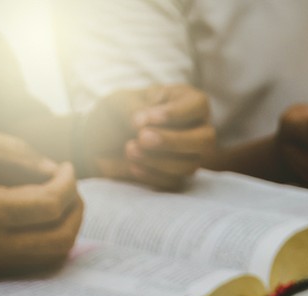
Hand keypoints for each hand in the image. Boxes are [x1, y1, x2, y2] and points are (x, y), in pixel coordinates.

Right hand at [0, 126, 82, 274]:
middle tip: (69, 183)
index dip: (68, 183)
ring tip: (61, 197)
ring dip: (69, 225)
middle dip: (76, 207)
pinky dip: (53, 238)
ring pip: (54, 254)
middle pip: (61, 237)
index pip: (49, 204)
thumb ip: (14, 150)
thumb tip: (54, 170)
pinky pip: (39, 261)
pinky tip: (44, 214)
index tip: (66, 166)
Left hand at [81, 84, 214, 190]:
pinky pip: (174, 182)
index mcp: (188, 102)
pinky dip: (152, 175)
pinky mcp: (178, 176)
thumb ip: (133, 108)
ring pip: (190, 165)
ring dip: (159, 160)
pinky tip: (132, 165)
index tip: (142, 118)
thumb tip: (142, 125)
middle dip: (173, 141)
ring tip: (129, 149)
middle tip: (142, 137)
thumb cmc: (119, 112)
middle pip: (205, 139)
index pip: (198, 105)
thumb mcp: (121, 101)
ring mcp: (191, 156)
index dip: (175, 113)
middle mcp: (197, 129)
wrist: (102, 140)